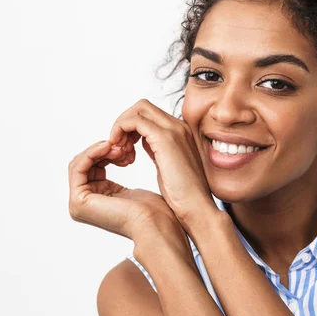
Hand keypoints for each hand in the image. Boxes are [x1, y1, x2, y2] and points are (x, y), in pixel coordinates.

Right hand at [67, 139, 192, 261]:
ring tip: (120, 150)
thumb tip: (114, 151)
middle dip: (103, 150)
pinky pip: (78, 168)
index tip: (125, 147)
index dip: (106, 151)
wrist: (155, 222)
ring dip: (100, 150)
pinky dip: (92, 153)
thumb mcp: (128, 187)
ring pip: (80, 163)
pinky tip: (109, 148)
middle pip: (84, 164)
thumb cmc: (151, 209)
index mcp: (94, 201)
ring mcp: (78, 205)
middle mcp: (83, 204)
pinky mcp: (79, 201)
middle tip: (123, 147)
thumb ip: (115, 174)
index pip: (90, 167)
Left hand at [107, 98, 216, 227]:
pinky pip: (134, 121)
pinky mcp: (165, 139)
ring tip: (119, 151)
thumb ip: (158, 149)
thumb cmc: (184, 196)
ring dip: (121, 127)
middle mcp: (179, 126)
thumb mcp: (168, 166)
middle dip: (124, 123)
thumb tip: (143, 142)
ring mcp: (174, 130)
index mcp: (181, 132)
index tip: (125, 149)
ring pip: (138, 109)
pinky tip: (122, 152)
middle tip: (118, 147)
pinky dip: (121, 131)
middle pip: (142, 107)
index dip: (132, 127)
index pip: (150, 114)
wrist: (198, 208)